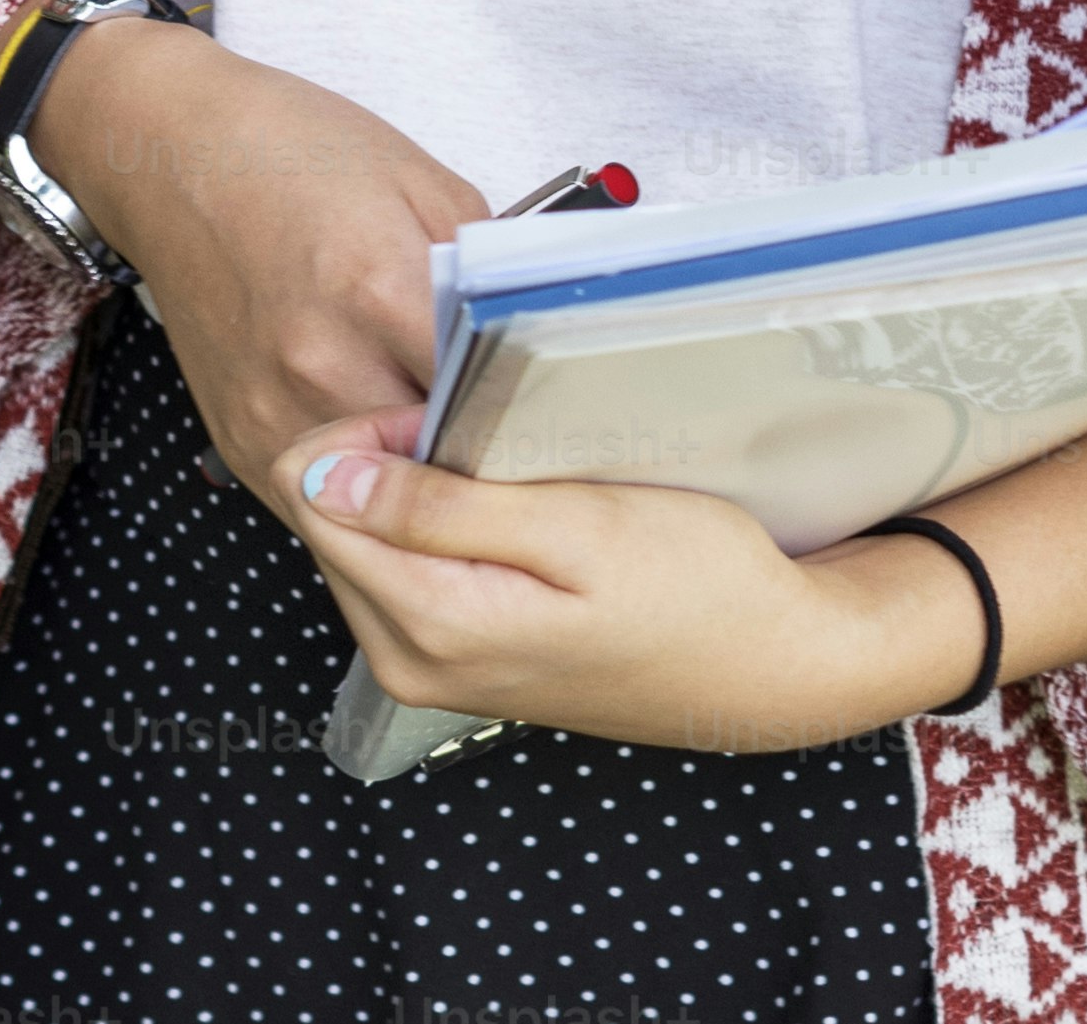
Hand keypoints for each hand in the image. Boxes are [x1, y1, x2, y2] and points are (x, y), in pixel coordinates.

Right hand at [25, 19, 484, 516]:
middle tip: (517, 438)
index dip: (532, 409)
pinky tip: (389, 441)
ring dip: (428, 478)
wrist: (174, 159)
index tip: (556, 411)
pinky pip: (332, 504)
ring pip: (387, 498)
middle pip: (443, 460)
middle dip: (486, 454)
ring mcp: (276, 414)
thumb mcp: (422, 182)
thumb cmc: (294, 155)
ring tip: (453, 444)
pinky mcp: (245, 445)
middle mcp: (321, 365)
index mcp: (378, 290)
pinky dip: (370, 486)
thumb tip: (533, 340)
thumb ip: (484, 270)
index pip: (490, 397)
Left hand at [283, 421, 982, 756]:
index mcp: (428, 629)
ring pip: (370, 548)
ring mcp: (436, 674)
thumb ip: (443, 509)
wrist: (770, 665)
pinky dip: (443, 532)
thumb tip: (322, 478)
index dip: (370, 432)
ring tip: (512, 478)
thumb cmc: (696, 590)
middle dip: (387, 465)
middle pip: (333, 526)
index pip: (316, 499)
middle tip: (488, 442)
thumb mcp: (576, 528)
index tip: (447, 411)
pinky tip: (516, 516)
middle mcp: (411, 665)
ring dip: (417, 497)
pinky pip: (411, 576)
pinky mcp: (466, 665)